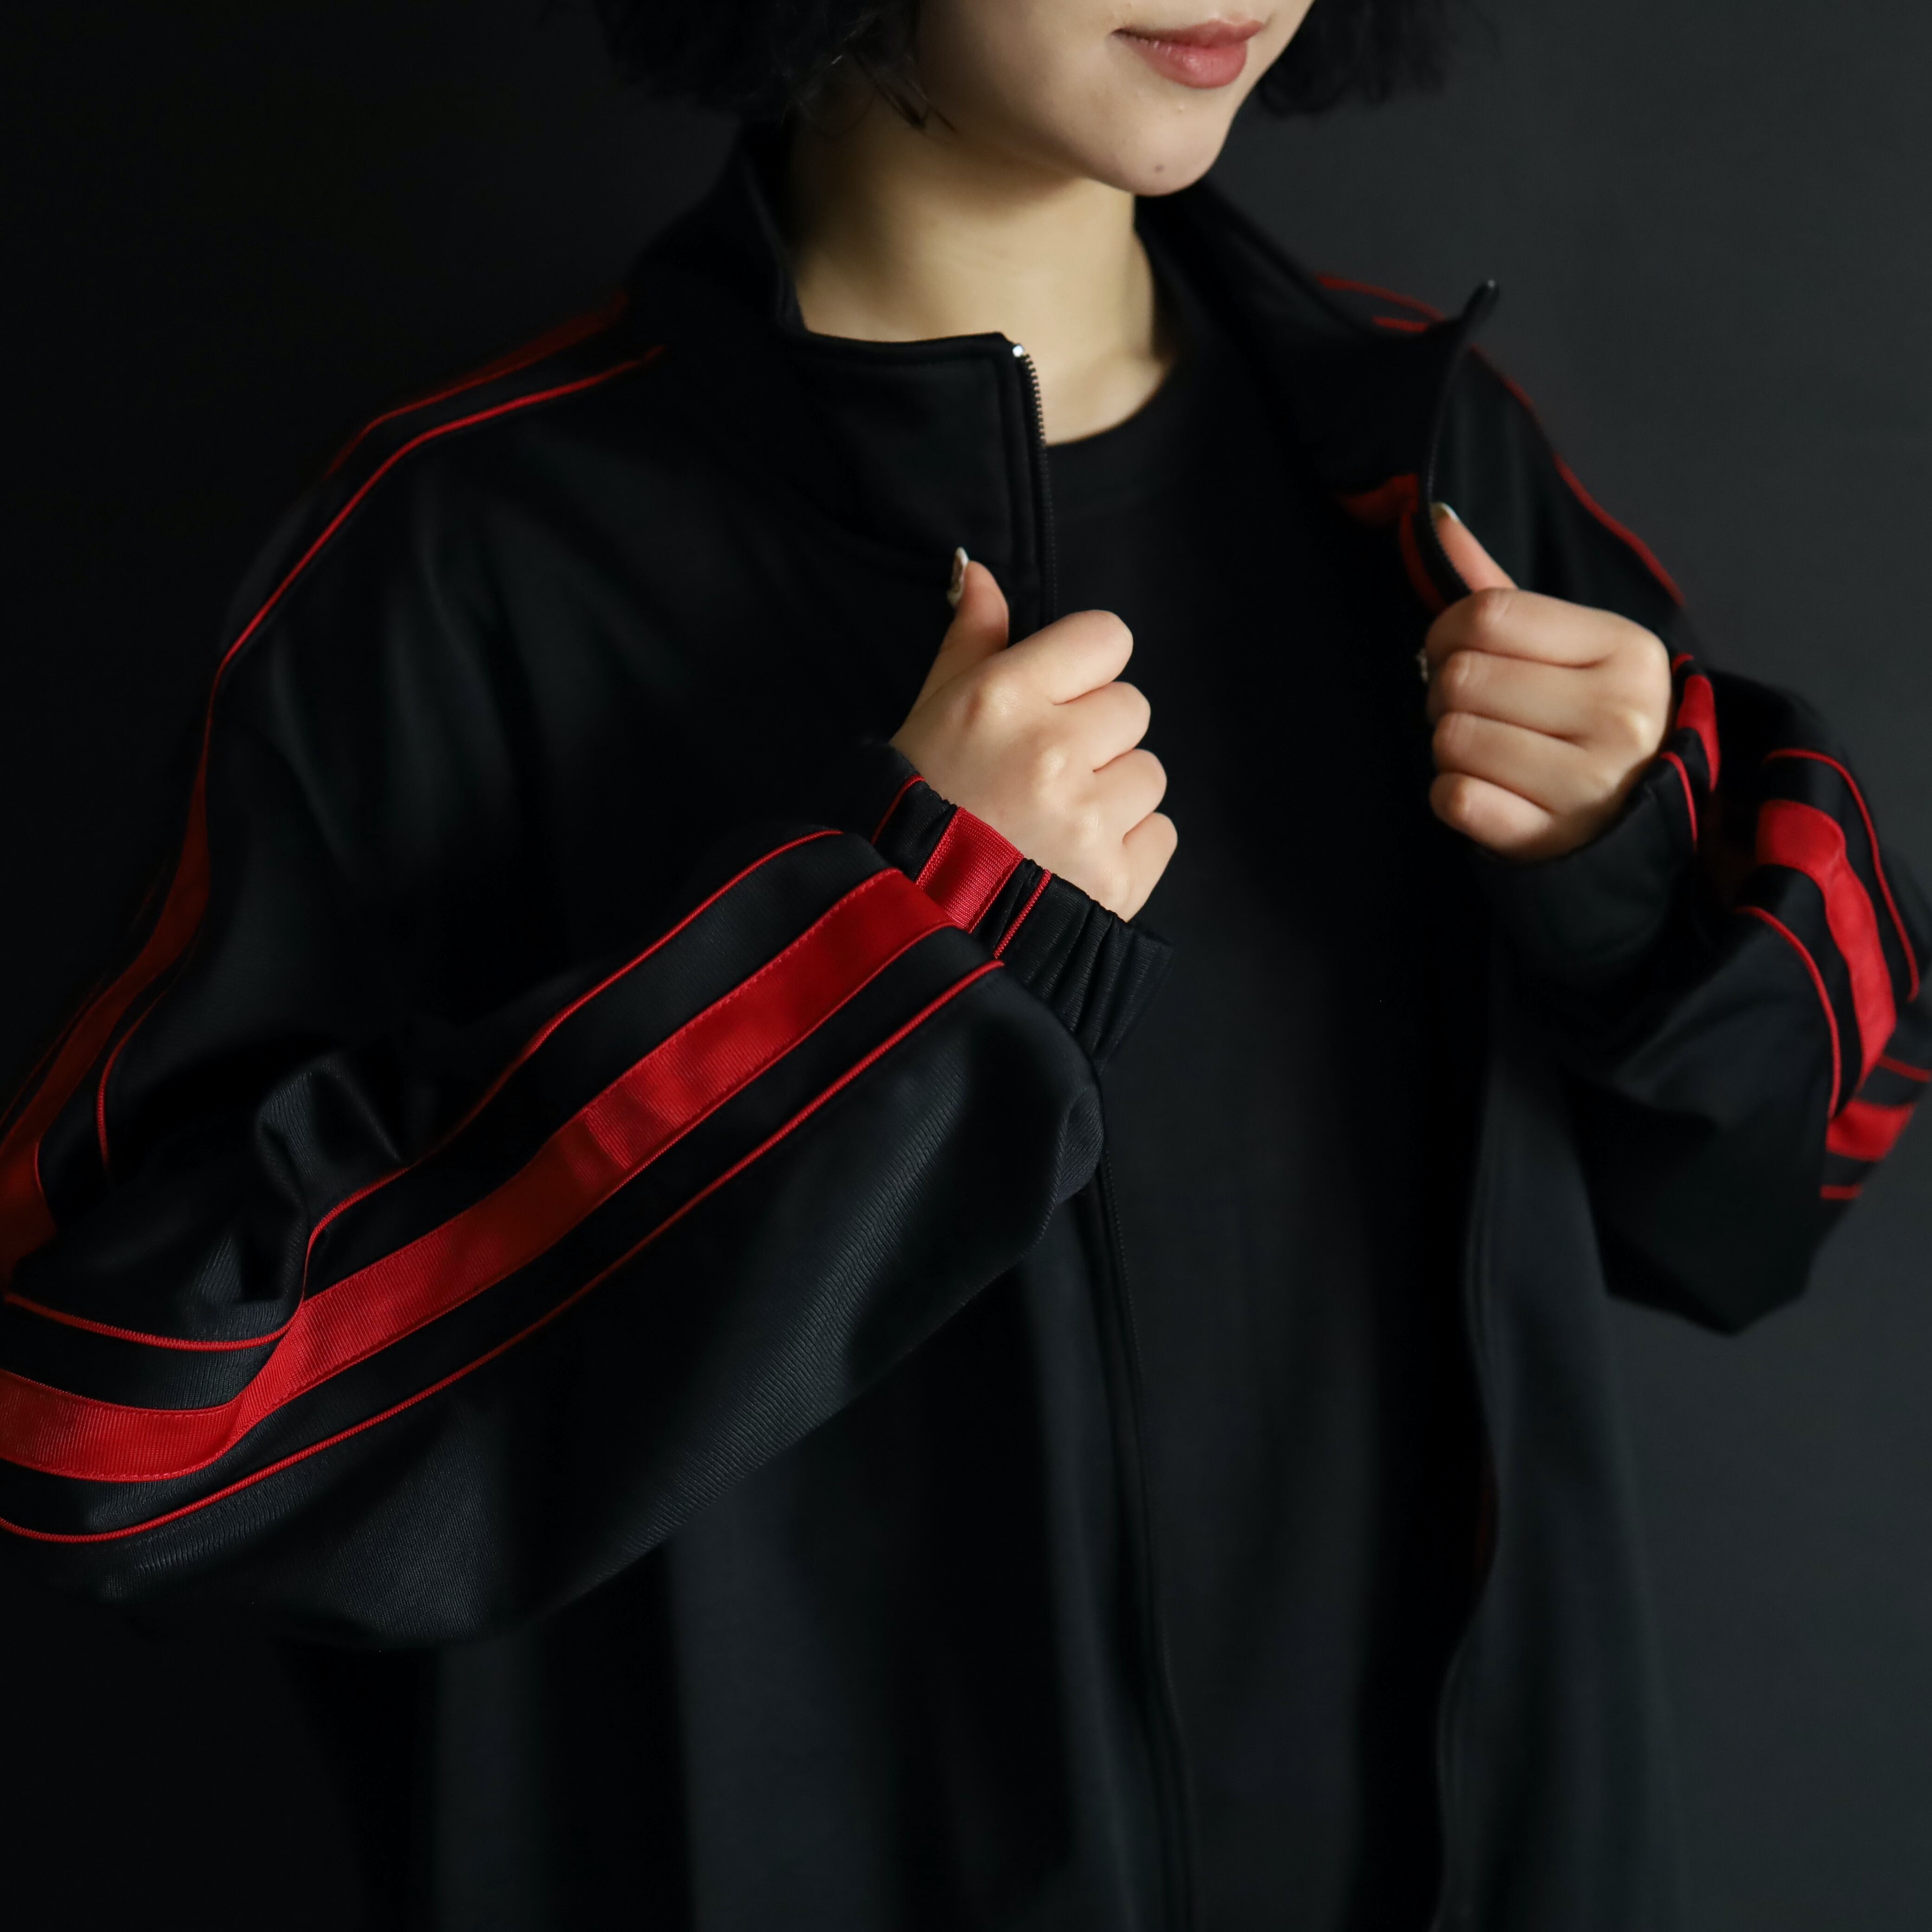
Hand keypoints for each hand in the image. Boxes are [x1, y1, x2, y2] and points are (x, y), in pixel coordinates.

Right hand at [890, 554, 1175, 918]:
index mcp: (1004, 698)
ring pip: (1149, 773)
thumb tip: (981, 573)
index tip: (1058, 699)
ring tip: (1056, 821)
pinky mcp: (1115, 879)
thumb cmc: (918, 803)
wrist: (913, 914)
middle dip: (1097, 737)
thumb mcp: (932, 711)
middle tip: (1044, 774)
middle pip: (1131, 708)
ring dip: (1114, 794)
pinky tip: (1077, 859)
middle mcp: (1053, 751)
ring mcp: (1088, 819)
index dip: (1087, 668)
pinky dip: (1128, 847)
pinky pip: (1160, 834)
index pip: (1107, 638)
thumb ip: (971, 640)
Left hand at [1422, 507, 1672, 860]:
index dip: (1445, 633)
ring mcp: (1590, 781)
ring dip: (1449, 747)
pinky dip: (1454, 796)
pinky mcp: (1552, 836)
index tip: (1454, 653)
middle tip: (1475, 711)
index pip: (1486, 615)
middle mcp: (1618, 712)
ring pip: (1451, 739)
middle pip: (1460, 678)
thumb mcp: (1567, 648)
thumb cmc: (1589, 721)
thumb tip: (1436, 519)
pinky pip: (1454, 798)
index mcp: (1624, 648)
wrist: (1635, 821)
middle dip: (1445, 694)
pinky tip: (1491, 793)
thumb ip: (1500, 588)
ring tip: (1489, 751)